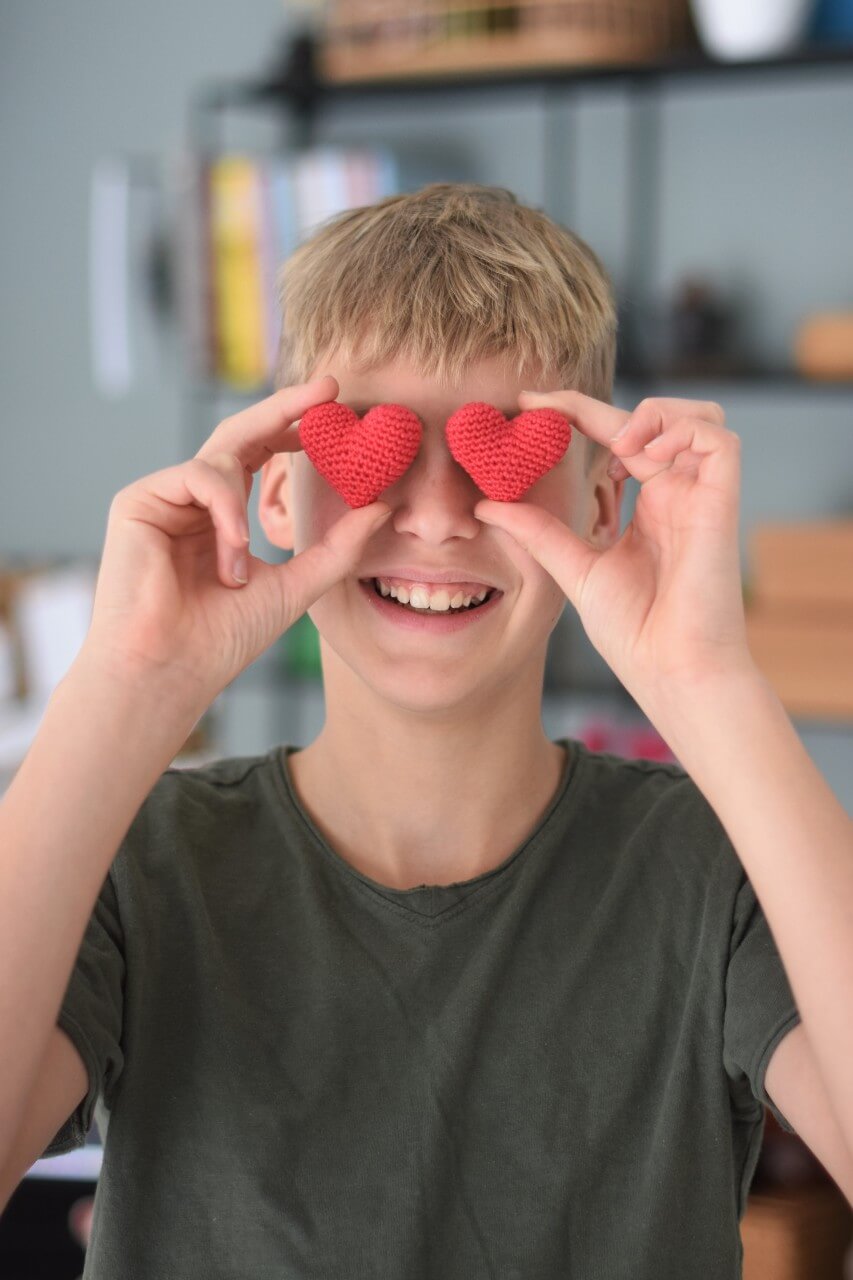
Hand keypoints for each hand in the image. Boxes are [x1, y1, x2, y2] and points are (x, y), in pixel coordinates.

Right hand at [82, 376, 390, 708]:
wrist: (172, 670)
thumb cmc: (224, 639)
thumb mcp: (297, 585)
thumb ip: (338, 546)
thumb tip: (382, 507)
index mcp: (223, 516)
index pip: (261, 456)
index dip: (296, 430)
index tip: (339, 410)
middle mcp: (192, 501)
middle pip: (240, 433)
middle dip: (284, 407)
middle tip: (328, 387)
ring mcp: (163, 499)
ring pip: (220, 456)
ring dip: (243, 513)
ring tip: (239, 574)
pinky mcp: (137, 501)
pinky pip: (197, 475)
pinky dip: (223, 510)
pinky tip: (226, 558)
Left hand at [473, 390, 755, 708]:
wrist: (670, 671)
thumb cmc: (634, 633)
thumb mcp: (573, 568)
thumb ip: (538, 532)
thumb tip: (486, 505)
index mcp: (649, 507)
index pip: (616, 440)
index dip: (578, 413)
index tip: (529, 405)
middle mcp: (678, 494)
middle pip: (652, 419)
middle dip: (596, 406)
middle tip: (544, 407)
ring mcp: (702, 497)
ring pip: (698, 416)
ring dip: (653, 414)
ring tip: (614, 447)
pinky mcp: (721, 503)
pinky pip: (718, 440)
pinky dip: (680, 432)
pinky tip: (641, 458)